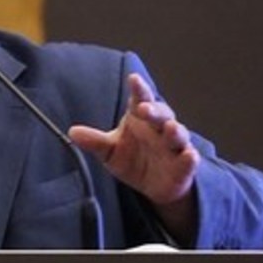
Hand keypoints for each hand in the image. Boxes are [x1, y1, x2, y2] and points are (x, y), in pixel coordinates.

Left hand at [68, 73, 200, 239]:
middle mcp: (160, 128)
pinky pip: (189, 160)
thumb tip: (73, 132)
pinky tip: (189, 155)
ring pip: (178, 134)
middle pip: (161, 114)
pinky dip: (190, 158)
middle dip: (154, 110)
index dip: (139, 89)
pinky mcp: (184, 166)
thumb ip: (95, 141)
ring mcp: (174, 146)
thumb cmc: (133, 158)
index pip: (141, 98)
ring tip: (169, 128)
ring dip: (175, 130)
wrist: (153, 184)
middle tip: (144, 108)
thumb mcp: (110, 150)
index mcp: (141, 118)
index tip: (133, 79)